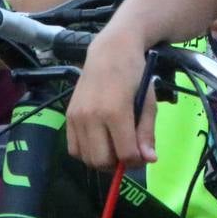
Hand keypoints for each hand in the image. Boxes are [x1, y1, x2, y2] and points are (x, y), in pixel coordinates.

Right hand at [65, 26, 157, 169]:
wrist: (109, 52)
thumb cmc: (134, 75)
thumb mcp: (148, 102)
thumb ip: (147, 132)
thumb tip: (148, 160)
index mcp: (116, 111)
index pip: (125, 153)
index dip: (136, 161)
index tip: (143, 155)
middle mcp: (92, 116)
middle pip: (102, 161)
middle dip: (118, 164)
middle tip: (127, 153)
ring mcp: (76, 117)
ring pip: (86, 158)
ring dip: (102, 160)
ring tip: (114, 147)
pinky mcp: (68, 116)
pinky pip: (73, 149)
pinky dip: (87, 153)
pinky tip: (99, 142)